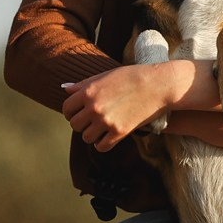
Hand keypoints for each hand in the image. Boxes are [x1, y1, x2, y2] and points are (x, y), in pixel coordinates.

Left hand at [61, 63, 189, 150]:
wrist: (158, 85)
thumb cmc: (132, 76)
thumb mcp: (105, 75)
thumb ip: (83, 84)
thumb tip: (64, 88)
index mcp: (88, 92)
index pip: (67, 109)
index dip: (70, 112)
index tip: (78, 113)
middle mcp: (94, 108)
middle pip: (75, 125)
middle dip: (81, 123)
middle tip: (91, 120)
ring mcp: (107, 121)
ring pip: (86, 137)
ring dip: (91, 134)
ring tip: (100, 128)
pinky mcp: (120, 132)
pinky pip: (101, 147)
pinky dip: (102, 144)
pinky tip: (107, 138)